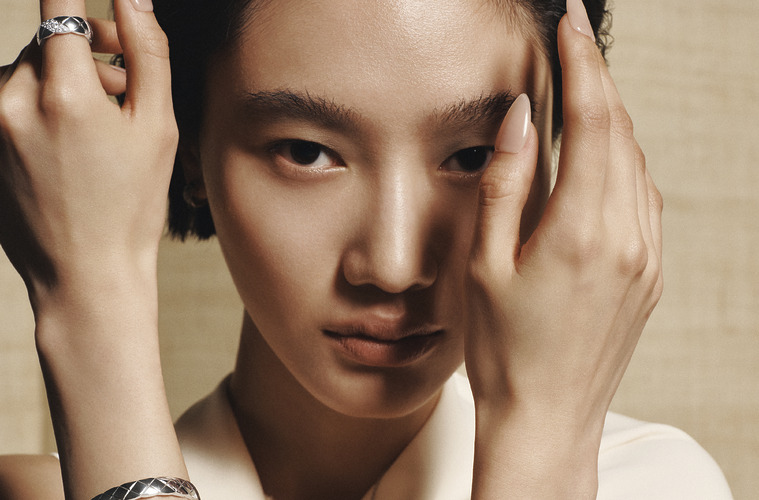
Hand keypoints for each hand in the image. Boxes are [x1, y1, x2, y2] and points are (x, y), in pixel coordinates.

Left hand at [0, 0, 176, 303]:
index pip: (60, 10)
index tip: (102, 12)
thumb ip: (147, 54)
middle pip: (46, 43)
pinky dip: (36, 106)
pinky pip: (7, 103)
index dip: (77, 1)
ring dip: (60, 80)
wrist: (86, 274)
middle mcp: (14, 102)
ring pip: (23, 72)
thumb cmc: (131, 206)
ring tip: (98, 121)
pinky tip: (69, 144)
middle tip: (125, 87)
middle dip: (86, 52)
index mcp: (65, 94)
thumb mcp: (158, 129)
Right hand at [465, 2, 662, 496]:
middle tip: (574, 43)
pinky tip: (599, 159)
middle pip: (621, 132)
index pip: (592, 121)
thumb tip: (519, 118)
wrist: (547, 418)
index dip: (582, 63)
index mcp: (582, 230)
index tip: (572, 24)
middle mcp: (628, 237)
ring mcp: (648, 257)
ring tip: (582, 93)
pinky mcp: (652, 274)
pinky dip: (623, 162)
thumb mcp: (485, 264)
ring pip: (638, 162)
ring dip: (611, 120)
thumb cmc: (505, 350)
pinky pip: (645, 198)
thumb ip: (504, 183)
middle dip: (598, 80)